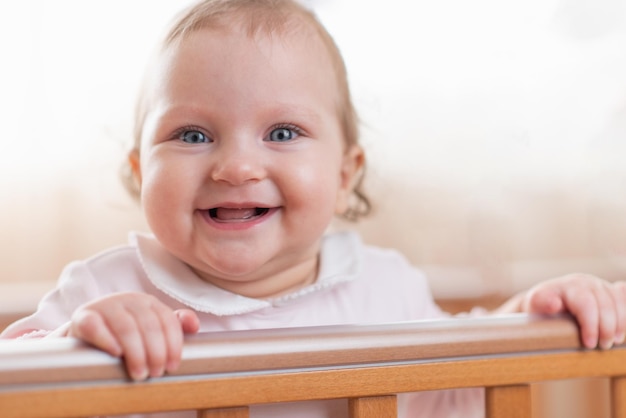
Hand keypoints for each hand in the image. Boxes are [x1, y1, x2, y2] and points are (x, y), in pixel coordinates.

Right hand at [66, 292, 199, 379]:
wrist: (87, 332)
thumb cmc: (124, 333)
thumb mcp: (150, 328)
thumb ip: (174, 326)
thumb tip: (194, 325)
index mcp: (148, 302)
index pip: (167, 320)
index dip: (173, 344)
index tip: (173, 366)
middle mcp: (129, 299)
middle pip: (149, 325)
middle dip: (156, 352)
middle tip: (156, 373)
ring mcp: (105, 306)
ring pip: (126, 327)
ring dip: (136, 352)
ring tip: (139, 373)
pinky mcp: (83, 317)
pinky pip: (94, 326)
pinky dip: (107, 339)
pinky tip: (116, 353)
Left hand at [500, 274, 625, 348]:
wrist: (547, 301)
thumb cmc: (541, 305)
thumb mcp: (535, 303)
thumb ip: (541, 302)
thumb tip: (555, 304)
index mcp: (570, 285)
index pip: (586, 304)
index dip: (590, 325)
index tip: (588, 344)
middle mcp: (588, 282)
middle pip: (605, 304)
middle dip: (607, 328)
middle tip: (602, 347)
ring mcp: (601, 286)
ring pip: (619, 302)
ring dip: (620, 324)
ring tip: (614, 342)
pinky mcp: (611, 292)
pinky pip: (624, 299)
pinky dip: (625, 314)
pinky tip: (623, 327)